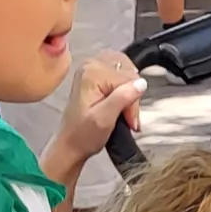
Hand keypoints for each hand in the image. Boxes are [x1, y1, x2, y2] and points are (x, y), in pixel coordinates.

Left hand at [40, 50, 147, 185]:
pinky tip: (121, 106)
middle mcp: (91, 66)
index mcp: (92, 73)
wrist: (69, 145)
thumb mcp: (104, 119)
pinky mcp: (96, 77)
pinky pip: (121, 78)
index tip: (130, 120)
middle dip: (133, 96)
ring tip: (124, 114)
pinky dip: (125, 93)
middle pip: (129, 73)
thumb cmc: (83, 136)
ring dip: (130, 95)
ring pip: (128, 75)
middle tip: (128, 117)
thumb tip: (141, 83)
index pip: (129, 77)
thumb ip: (122, 98)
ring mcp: (93, 70)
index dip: (133, 100)